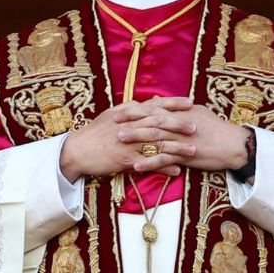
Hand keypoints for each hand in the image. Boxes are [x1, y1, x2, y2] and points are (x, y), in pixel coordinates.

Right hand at [60, 97, 196, 181]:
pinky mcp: (124, 159)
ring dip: (177, 147)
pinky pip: (148, 163)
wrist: (77, 150)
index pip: (154, 105)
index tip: (190, 102)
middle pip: (158, 122)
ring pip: (156, 142)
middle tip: (196, 126)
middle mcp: (129, 125)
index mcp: (127, 113)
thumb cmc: (94, 133)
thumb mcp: (112, 115)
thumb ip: (132, 109)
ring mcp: (127, 142)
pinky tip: (177, 170)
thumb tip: (151, 102)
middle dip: (179, 123)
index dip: (173, 103)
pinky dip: (163, 167)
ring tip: (193, 150)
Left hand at [126, 104, 249, 172]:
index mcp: (180, 112)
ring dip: (136, 140)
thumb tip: (155, 98)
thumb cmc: (215, 127)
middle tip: (112, 123)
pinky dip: (150, 162)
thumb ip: (173, 106)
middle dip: (130, 122)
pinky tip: (136, 166)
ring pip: (155, 138)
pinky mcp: (186, 156)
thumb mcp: (195, 112)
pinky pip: (165, 159)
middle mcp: (179, 124)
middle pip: (150, 121)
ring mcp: (182, 140)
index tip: (118, 110)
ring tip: (119, 141)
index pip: (153, 108)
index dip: (134, 109)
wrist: (235, 145)